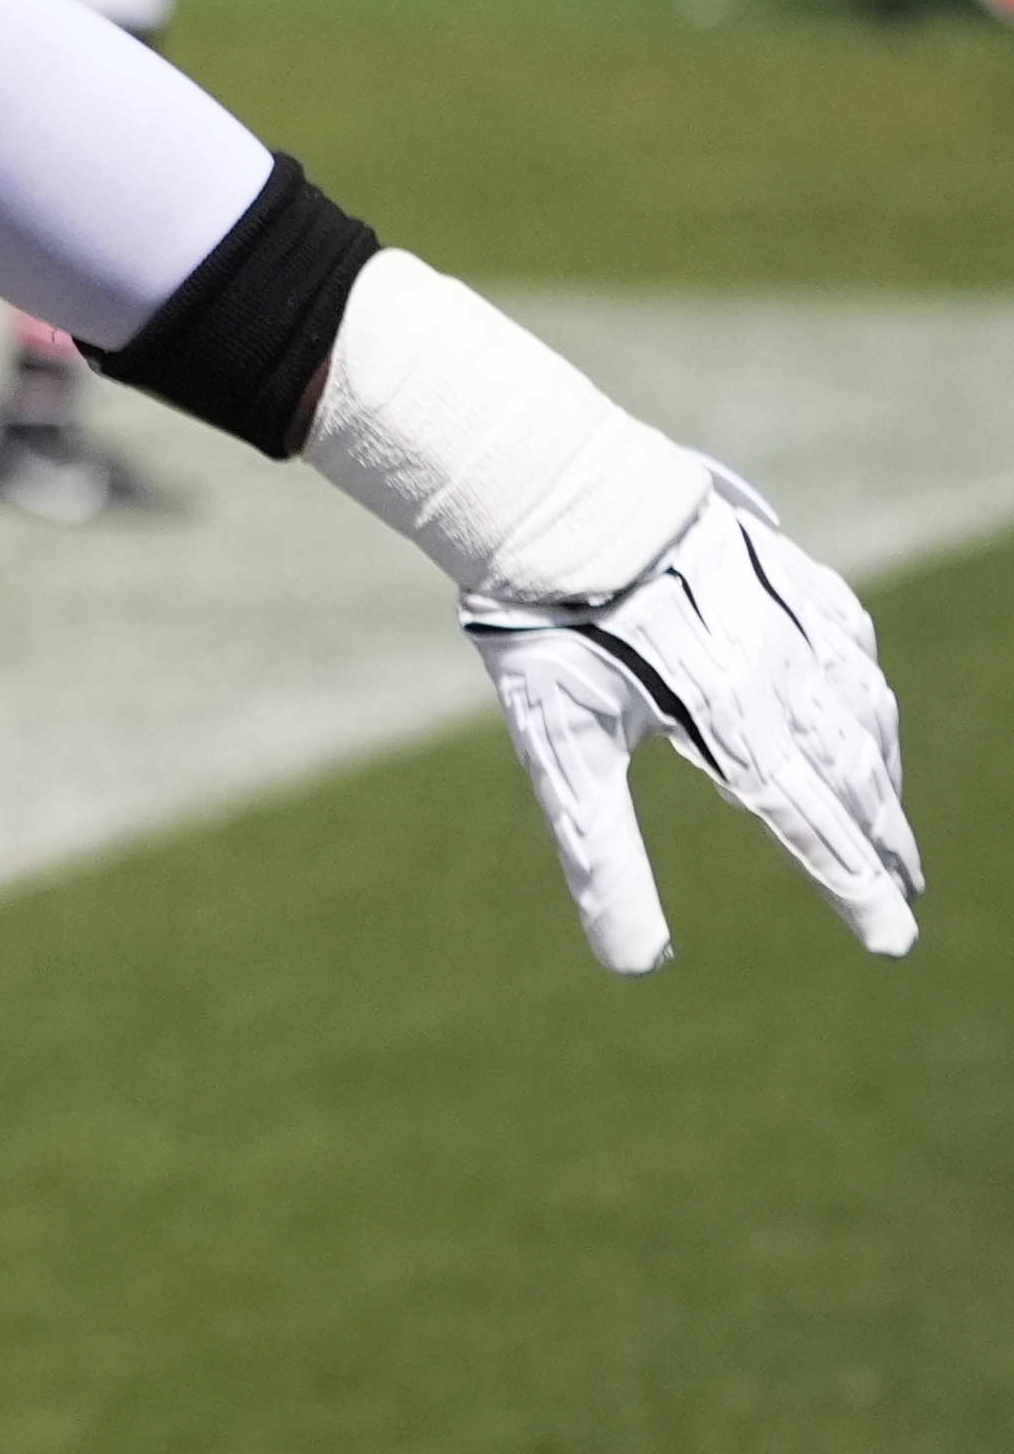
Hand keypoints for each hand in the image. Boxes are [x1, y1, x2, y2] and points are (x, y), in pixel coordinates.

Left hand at [465, 466, 920, 975]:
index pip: (809, 825)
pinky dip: (865, 683)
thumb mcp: (559, 750)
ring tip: (890, 822)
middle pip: (848, 771)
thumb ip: (604, 858)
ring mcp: (786, 611)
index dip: (855, 887)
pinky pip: (847, 633)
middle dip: (881, 839)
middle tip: (907, 893)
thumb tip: (635, 966)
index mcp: (731, 721)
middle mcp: (779, 669)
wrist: (546, 488)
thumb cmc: (547, 624)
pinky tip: (868, 701)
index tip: (893, 940)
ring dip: (881, 769)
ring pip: (860, 704)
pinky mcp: (777, 567)